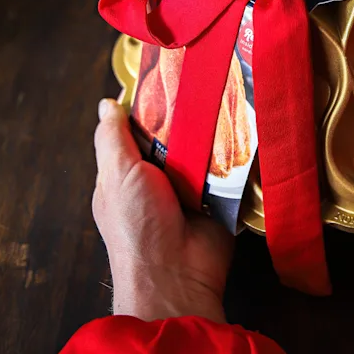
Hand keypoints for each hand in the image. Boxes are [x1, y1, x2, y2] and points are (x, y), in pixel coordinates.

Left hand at [93, 99, 232, 322]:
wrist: (178, 275)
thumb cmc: (137, 227)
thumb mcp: (117, 176)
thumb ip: (113, 139)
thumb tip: (108, 104)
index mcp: (128, 174)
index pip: (139, 130)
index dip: (152, 108)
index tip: (171, 77)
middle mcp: (160, 179)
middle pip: (176, 137)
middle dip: (189, 120)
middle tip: (207, 88)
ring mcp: (191, 189)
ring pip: (204, 150)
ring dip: (214, 136)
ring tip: (229, 106)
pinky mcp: (220, 198)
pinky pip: (228, 169)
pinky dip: (234, 155)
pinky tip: (245, 132)